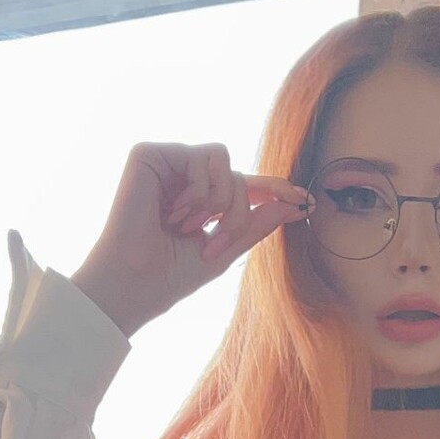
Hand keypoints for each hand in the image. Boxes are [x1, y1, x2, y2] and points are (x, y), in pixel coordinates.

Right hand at [74, 141, 314, 331]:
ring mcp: (168, 165)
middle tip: (216, 241)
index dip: (274, 189)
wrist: (134, 284)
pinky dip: (198, 190)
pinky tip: (174, 212)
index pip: (245, 186)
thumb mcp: (224, 251)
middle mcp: (185, 179)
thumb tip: (293, 204)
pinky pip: (201, 156)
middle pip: (238, 175)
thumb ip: (256, 225)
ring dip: (218, 199)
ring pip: (223, 160)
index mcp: (201, 201)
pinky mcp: (150, 154)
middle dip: (237, 212)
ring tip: (189, 225)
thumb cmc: (170, 276)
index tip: (304, 200)